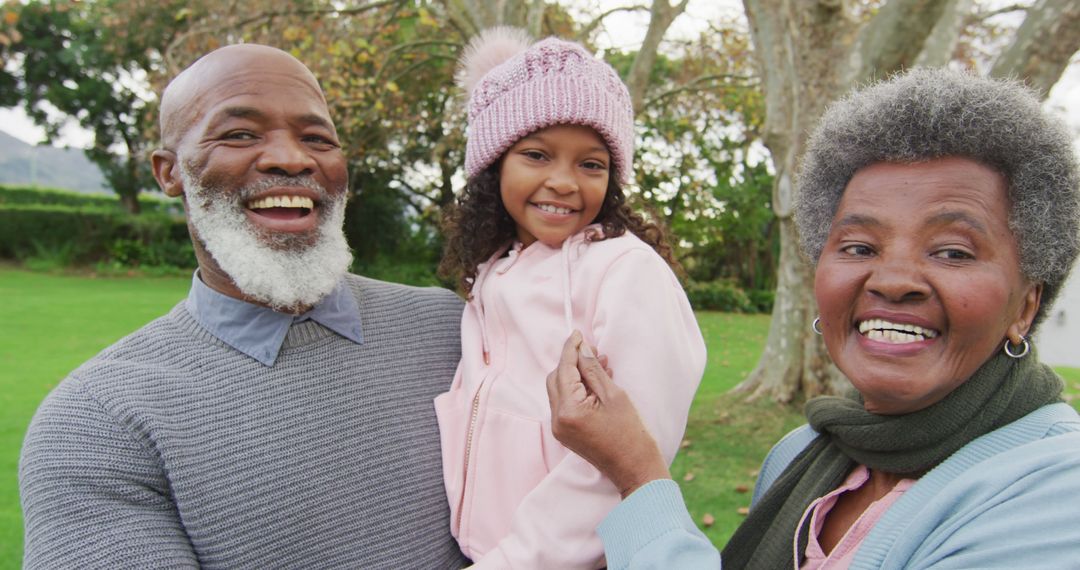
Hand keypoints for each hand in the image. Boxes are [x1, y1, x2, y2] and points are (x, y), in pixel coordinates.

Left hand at [546, 331, 670, 497]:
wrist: (634, 468)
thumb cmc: (630, 433)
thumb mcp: (614, 395)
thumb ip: (593, 370)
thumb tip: (582, 349)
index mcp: (569, 410)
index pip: (564, 370)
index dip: (571, 349)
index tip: (578, 333)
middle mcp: (557, 420)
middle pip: (556, 378)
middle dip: (572, 362)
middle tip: (594, 351)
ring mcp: (559, 428)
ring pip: (559, 390)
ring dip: (575, 375)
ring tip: (600, 365)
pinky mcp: (565, 433)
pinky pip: (565, 403)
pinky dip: (576, 390)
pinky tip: (595, 382)